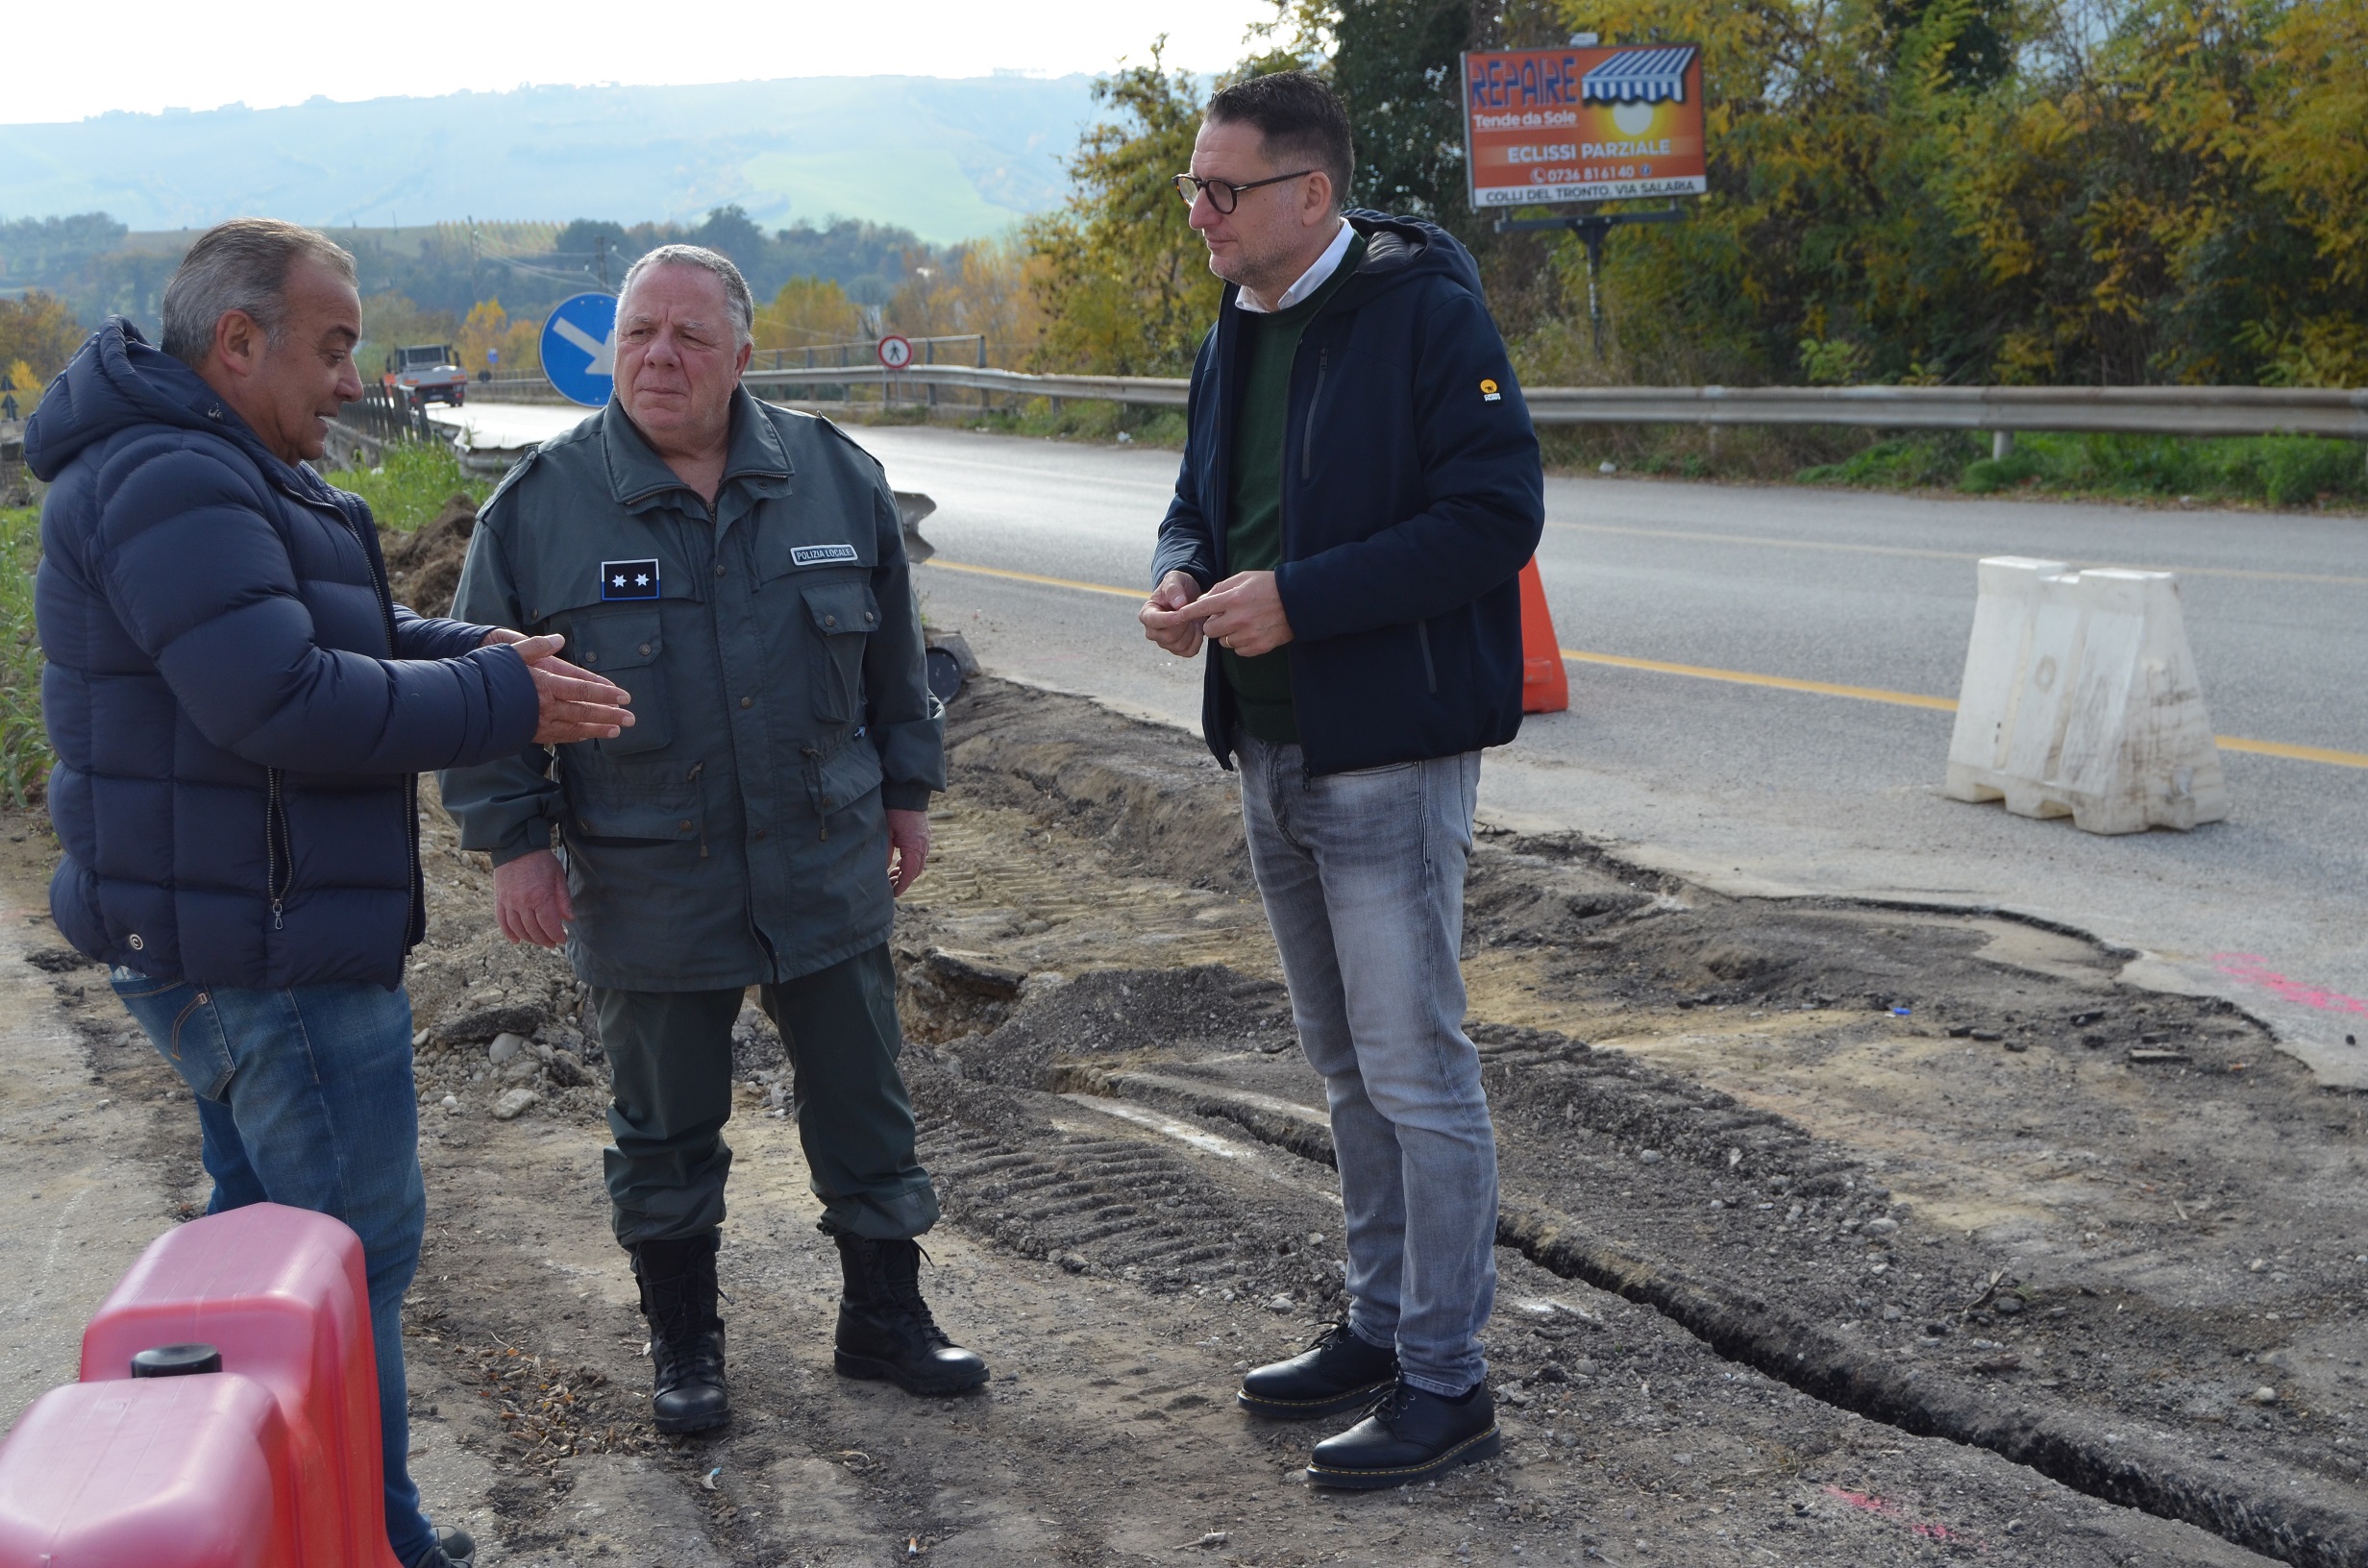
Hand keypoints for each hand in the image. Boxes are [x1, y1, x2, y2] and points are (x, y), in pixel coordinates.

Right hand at [487, 631, 636, 744]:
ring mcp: (539, 723)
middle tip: (631, 719)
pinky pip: (560, 736)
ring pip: (575, 728)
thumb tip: (559, 638)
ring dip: (598, 729)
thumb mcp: (511, 652)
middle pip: (585, 712)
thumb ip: (537, 646)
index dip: (605, 694)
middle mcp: (545, 706)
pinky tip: (588, 736)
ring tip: (617, 731)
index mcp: (545, 684)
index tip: (624, 697)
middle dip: (610, 715)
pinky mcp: (532, 733)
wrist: (464, 705)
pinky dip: (577, 736)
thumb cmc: (488, 674)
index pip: (583, 689)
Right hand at [494, 849, 572, 947]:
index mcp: (540, 896)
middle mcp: (522, 902)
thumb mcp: (558, 876)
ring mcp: (509, 902)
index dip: (557, 935)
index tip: (562, 939)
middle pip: (533, 930)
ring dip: (529, 939)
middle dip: (545, 940)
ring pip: (518, 929)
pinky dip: (509, 934)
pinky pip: (502, 922)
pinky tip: (516, 941)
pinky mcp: (499, 900)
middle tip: (552, 943)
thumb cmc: (540, 860)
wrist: (516, 847)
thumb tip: (570, 918)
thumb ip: (563, 899)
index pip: (549, 925)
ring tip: (539, 941)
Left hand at [887, 808, 930, 896]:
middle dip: (904, 881)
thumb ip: (885, 852)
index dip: (902, 885)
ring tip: (893, 875)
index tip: (894, 894)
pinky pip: (919, 854)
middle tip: (891, 887)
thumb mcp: (885, 832)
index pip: (910, 872)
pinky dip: (910, 862)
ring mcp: (925, 839)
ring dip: (907, 871)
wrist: (906, 791)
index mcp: (914, 846)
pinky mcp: (923, 834)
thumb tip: (884, 869)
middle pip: (916, 870)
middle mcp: (923, 844)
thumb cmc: (894, 810)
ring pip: (919, 863)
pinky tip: (899, 863)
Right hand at [1139, 569, 1207, 656]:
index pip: (1153, 622)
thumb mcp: (1174, 579)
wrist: (1187, 596)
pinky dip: (1197, 640)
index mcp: (1147, 614)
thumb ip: (1174, 588)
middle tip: (1191, 611)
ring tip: (1193, 617)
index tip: (1182, 612)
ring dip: (1192, 631)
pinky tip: (1196, 628)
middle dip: (1184, 624)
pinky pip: (1189, 651)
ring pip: (1180, 645)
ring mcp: (1164, 642)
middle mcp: (1152, 632)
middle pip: (1169, 637)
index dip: (1169, 619)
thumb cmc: (1177, 587)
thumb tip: (1178, 603)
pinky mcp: (1177, 649)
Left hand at [1185, 570, 1293, 657]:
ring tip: (1242, 623)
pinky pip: (1238, 650)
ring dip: (1227, 634)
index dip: (1187, 613)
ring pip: (1223, 642)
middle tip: (1225, 616)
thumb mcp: (1244, 578)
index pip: (1202, 608)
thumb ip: (1221, 588)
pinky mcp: (1258, 647)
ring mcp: (1248, 634)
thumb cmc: (1269, 586)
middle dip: (1213, 623)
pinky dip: (1241, 643)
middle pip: (1210, 630)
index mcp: (1233, 599)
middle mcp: (1238, 618)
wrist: (1299, 601)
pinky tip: (1252, 632)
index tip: (1177, 617)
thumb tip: (1202, 601)